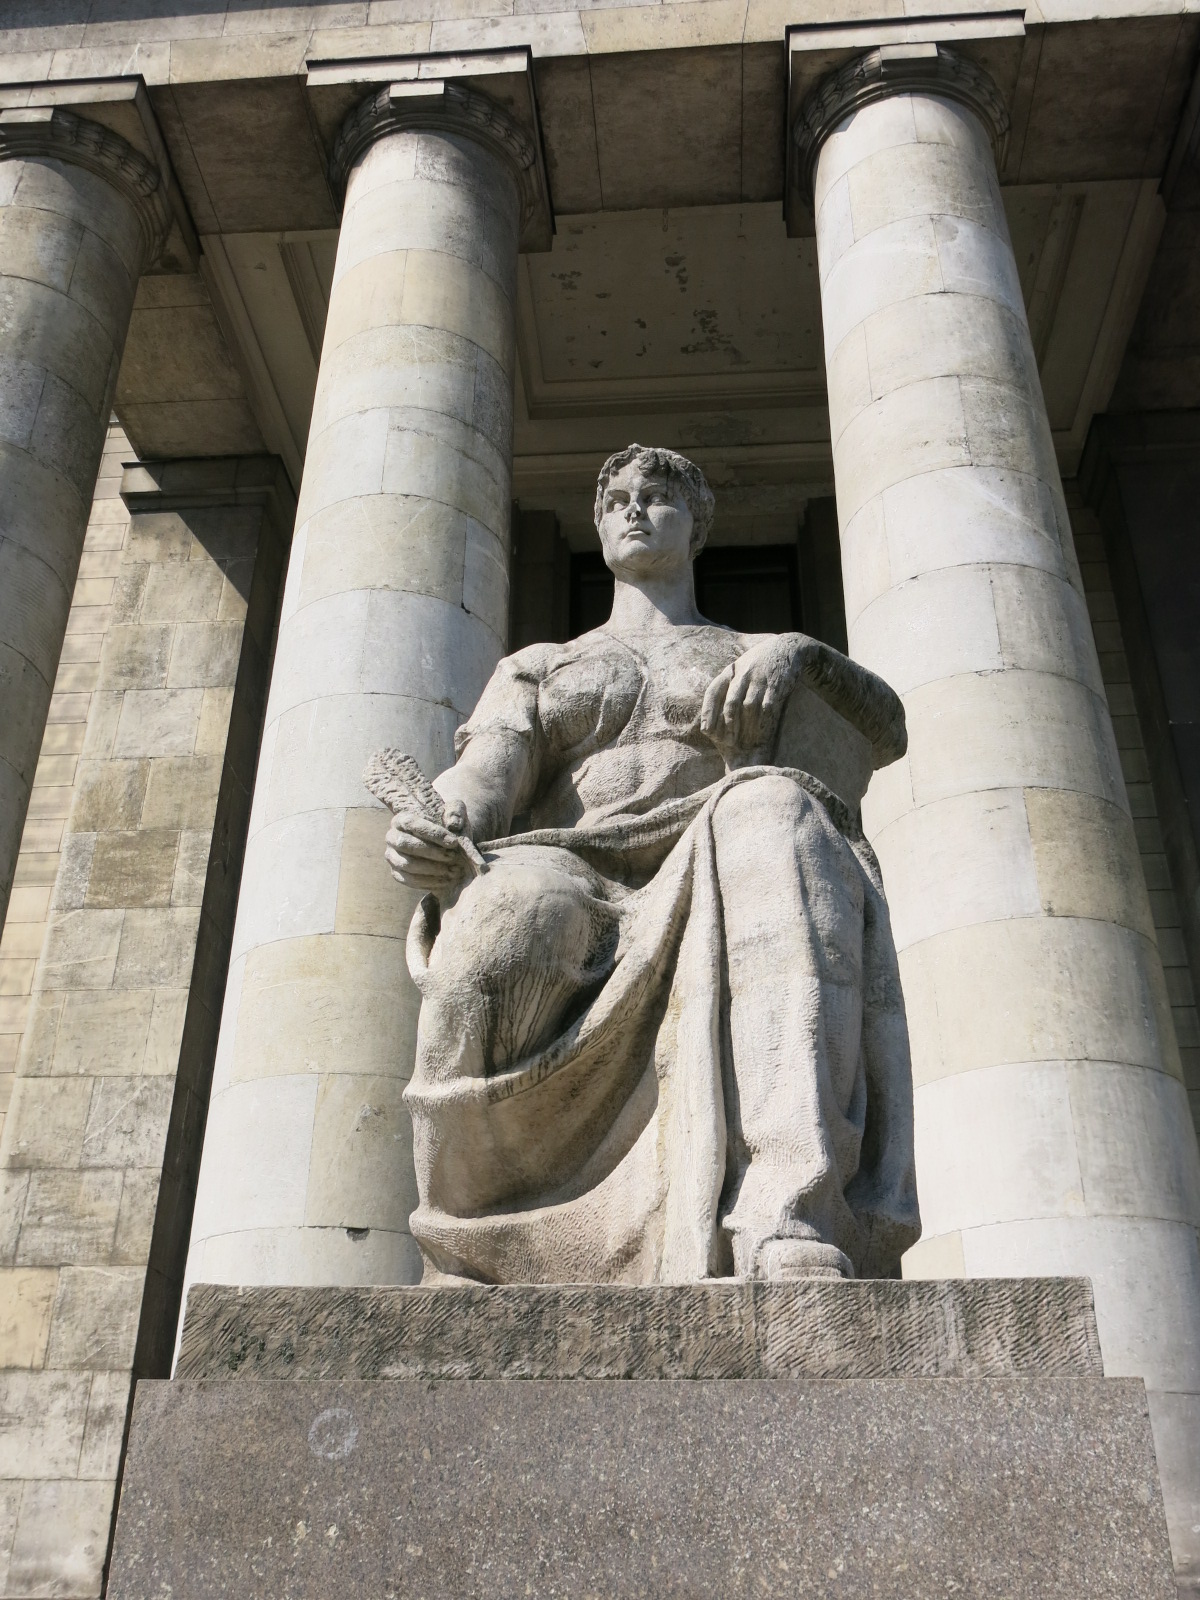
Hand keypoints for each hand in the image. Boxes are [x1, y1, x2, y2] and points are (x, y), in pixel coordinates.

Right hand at [385, 798, 472, 893]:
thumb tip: (453, 823)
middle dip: (431, 852)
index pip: (412, 824)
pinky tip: (444, 880)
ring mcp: (392, 856)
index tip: (453, 842)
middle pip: (405, 844)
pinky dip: (427, 882)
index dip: (433, 833)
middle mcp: (392, 837)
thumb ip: (456, 811)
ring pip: (407, 864)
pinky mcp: (396, 873)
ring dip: (430, 868)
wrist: (444, 845)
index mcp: (401, 819)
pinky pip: (408, 880)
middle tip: (452, 857)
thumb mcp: (455, 812)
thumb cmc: (447, 826)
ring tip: (451, 870)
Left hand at [700, 635, 810, 757]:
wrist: (787, 646)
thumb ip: (728, 684)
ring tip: (747, 742)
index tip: (706, 730)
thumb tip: (714, 710)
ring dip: (747, 726)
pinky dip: (764, 719)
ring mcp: (759, 678)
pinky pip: (767, 705)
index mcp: (730, 671)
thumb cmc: (759, 662)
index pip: (713, 692)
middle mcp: (743, 674)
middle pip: (731, 702)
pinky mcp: (776, 683)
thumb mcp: (740, 667)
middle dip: (728, 725)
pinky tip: (763, 732)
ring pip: (749, 706)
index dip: (708, 712)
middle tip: (729, 742)